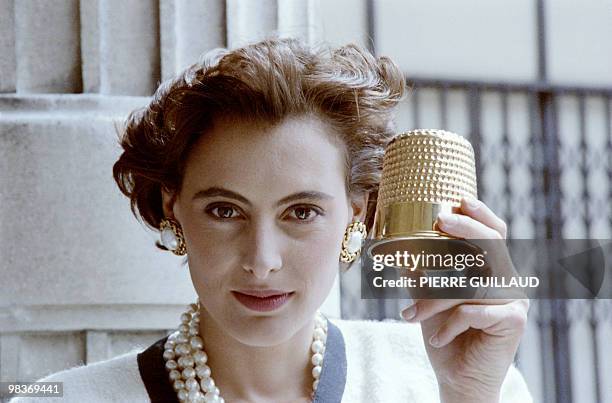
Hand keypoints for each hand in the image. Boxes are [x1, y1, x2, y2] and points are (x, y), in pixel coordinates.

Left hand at [400, 197, 529, 402]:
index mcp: (491, 271)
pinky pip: (472, 311)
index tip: (459, 201)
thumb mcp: (429, 298)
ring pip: (470, 284)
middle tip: (439, 221)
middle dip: (465, 230)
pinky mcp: (513, 321)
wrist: (459, 378)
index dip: (480, 215)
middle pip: (491, 245)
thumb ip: (421, 274)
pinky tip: (437, 339)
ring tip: (410, 316)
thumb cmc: (445, 335)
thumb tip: (399, 248)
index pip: (494, 235)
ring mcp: (514, 300)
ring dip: (434, 300)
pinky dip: (448, 324)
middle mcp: (508, 281)